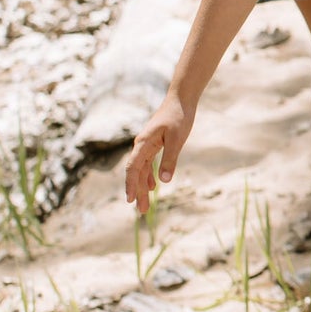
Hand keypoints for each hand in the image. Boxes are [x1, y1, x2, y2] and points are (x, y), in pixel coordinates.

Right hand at [125, 93, 193, 212]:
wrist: (181, 99)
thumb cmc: (179, 116)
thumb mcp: (177, 139)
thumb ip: (170, 159)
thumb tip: (164, 181)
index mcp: (143, 143)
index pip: (132, 168)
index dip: (130, 185)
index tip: (130, 200)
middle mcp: (141, 145)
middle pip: (136, 173)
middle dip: (137, 192)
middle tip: (141, 212)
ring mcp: (146, 145)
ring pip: (141, 170)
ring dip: (143, 187)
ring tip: (145, 205)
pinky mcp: (153, 144)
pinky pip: (147, 163)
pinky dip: (149, 176)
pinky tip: (152, 186)